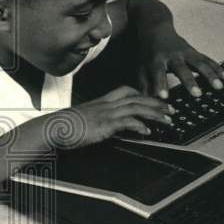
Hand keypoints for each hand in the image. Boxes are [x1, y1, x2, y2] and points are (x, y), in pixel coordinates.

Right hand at [55, 86, 172, 147]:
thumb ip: (97, 120)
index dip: (142, 94)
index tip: (155, 99)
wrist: (52, 128)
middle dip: (156, 103)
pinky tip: (148, 132)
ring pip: (136, 108)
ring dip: (154, 113)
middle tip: (171, 110)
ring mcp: (105, 113)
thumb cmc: (64, 127)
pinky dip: (139, 126)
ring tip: (167, 120)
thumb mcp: (84, 120)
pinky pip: (126, 122)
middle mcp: (105, 104)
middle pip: (136, 98)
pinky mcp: (104, 124)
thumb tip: (104, 128)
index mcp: (101, 102)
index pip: (126, 91)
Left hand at [138, 25, 223, 98]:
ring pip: (198, 63)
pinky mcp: (194, 52)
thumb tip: (146, 102)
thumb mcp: (140, 67)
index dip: (160, 84)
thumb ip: (144, 84)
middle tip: (197, 94)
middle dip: (189, 81)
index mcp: (156, 59)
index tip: (164, 97)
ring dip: (209, 74)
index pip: (158, 73)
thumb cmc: (147, 52)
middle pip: (181, 68)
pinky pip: (207, 60)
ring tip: (219, 86)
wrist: (154, 28)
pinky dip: (216, 68)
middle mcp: (171, 55)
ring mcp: (184, 52)